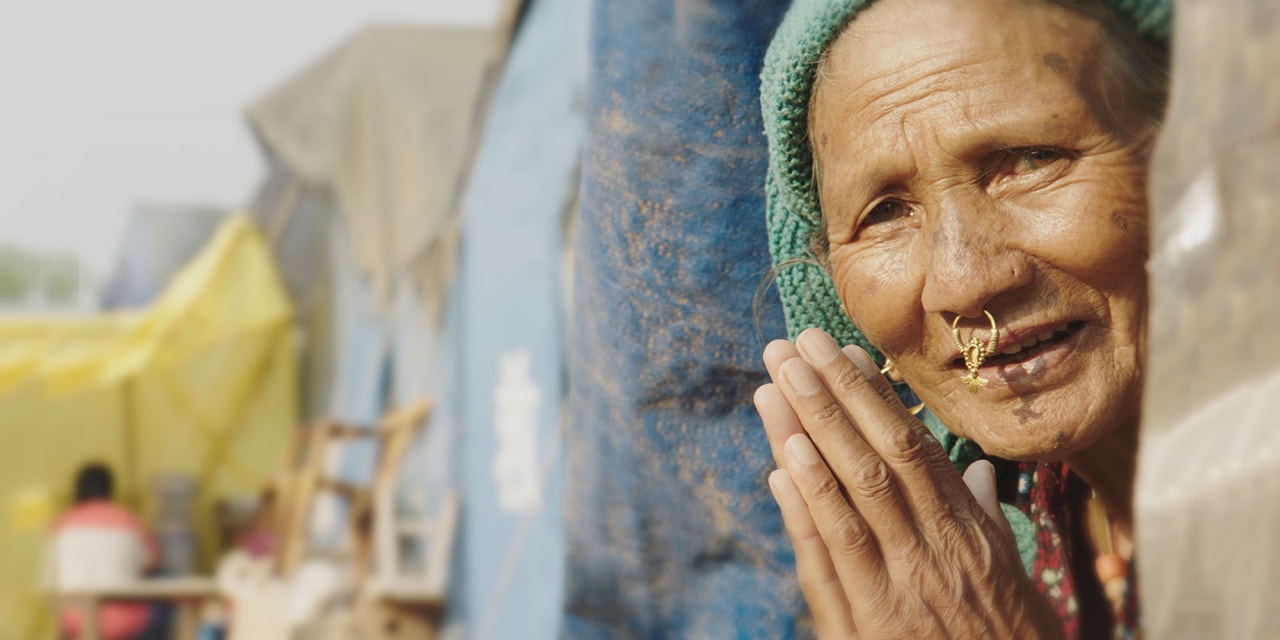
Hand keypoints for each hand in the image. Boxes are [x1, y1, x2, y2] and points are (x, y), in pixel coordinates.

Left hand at [754, 328, 1060, 638]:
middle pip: (877, 455)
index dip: (871, 397)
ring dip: (807, 432)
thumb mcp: (1010, 575)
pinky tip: (781, 465)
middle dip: (831, 395)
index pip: (912, 447)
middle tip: (792, 345)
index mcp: (965, 530)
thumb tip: (971, 471)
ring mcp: (898, 584)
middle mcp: (932, 547)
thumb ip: (982, 520)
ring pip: (849, 493)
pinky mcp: (868, 626)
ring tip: (774, 383)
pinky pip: (832, 557)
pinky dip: (806, 508)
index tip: (839, 351)